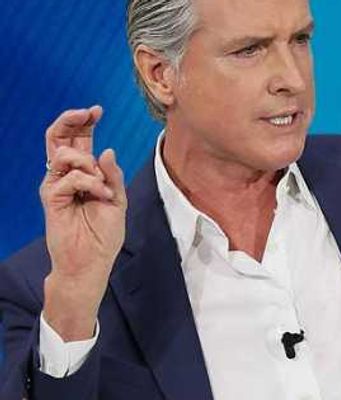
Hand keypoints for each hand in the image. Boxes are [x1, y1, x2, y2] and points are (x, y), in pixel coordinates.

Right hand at [39, 105, 127, 340]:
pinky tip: (99, 197)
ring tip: (102, 188)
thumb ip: (113, 175)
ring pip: (64, 153)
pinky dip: (90, 183)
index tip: (98, 110)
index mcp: (84, 173)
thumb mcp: (117, 200)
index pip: (79, 141)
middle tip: (88, 113)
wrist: (91, 261)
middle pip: (59, 138)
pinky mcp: (51, 196)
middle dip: (72, 120)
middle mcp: (67, 175)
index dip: (85, 123)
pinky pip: (69, 177)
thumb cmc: (104, 234)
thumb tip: (107, 150)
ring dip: (90, 165)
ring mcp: (57, 185)